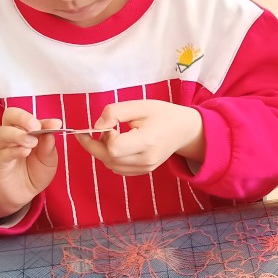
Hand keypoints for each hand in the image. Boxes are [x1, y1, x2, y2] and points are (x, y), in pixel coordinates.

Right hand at [0, 108, 61, 218]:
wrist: (24, 193)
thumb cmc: (36, 171)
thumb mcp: (49, 159)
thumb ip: (49, 145)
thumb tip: (53, 127)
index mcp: (26, 130)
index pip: (31, 118)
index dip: (44, 120)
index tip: (57, 124)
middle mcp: (12, 135)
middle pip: (9, 115)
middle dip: (23, 117)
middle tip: (36, 126)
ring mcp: (3, 148)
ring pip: (3, 133)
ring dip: (19, 135)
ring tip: (32, 142)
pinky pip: (3, 153)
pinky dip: (14, 150)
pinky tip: (25, 152)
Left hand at [75, 100, 203, 176]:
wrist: (184, 130)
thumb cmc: (163, 115)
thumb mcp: (140, 105)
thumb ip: (115, 112)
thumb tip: (95, 126)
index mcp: (147, 141)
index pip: (114, 148)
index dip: (105, 136)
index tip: (110, 125)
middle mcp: (146, 159)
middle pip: (108, 159)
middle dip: (95, 145)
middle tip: (92, 131)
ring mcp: (145, 168)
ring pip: (110, 165)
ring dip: (102, 151)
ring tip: (110, 135)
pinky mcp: (143, 171)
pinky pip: (118, 169)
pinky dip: (111, 158)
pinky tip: (116, 145)